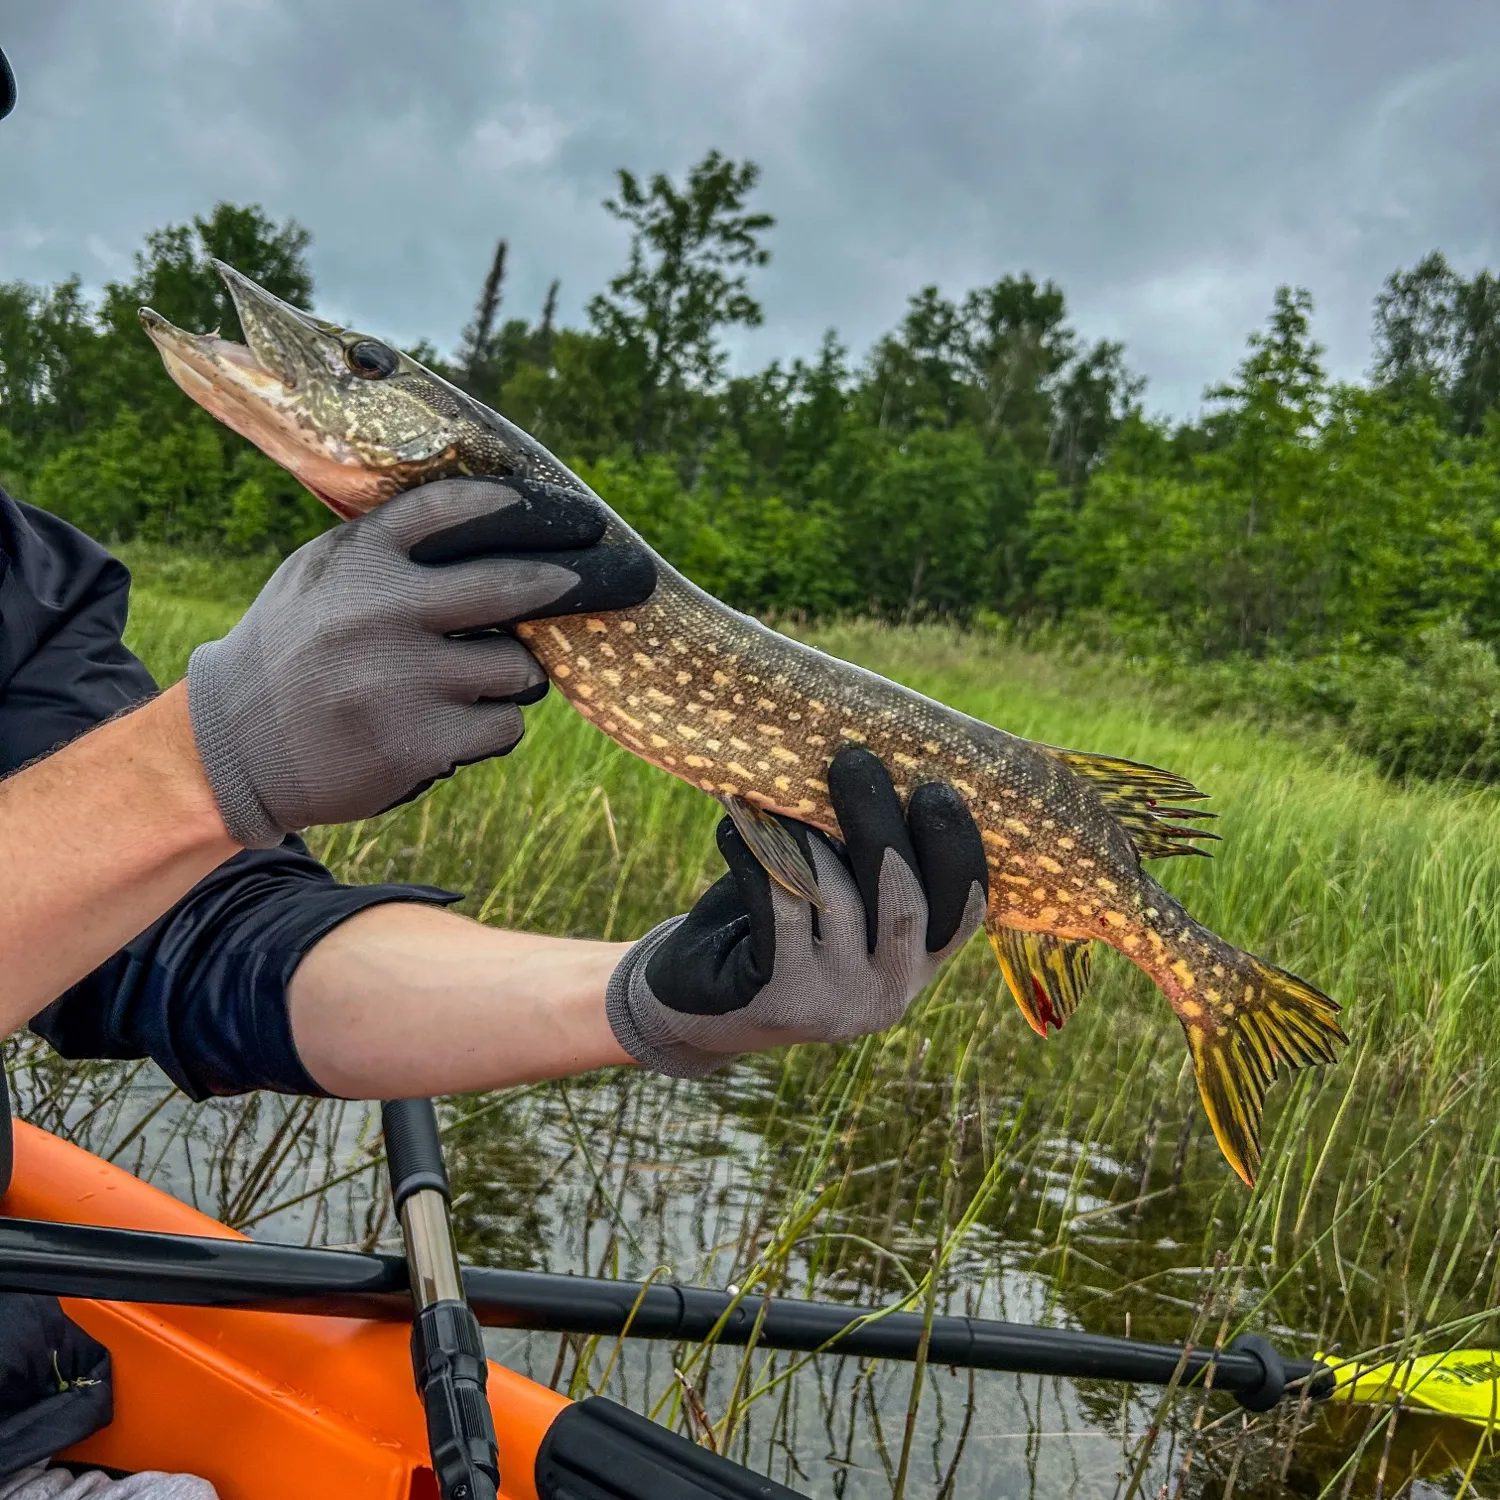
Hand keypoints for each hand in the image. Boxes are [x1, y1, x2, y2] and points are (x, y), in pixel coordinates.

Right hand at [187, 475, 655, 846]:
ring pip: (520, 672)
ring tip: (473, 680)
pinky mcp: (420, 743)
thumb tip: (486, 514)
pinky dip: (492, 726)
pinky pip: (503, 728)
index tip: (576, 515)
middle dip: (574, 581)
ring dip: (518, 677)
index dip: (524, 509)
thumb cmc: (292, 649)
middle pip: (514, 586)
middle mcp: (382, 613)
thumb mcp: (318, 573)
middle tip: (614, 576)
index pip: (454, 510)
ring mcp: (403, 680)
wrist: (232, 744)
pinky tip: (449, 725)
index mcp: (359, 560)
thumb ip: (386, 544)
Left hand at [606, 747, 989, 1074]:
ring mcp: (839, 1003)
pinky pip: (778, 906)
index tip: (936, 788)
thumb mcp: (832, 895)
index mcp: (917, 962)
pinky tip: (734, 828)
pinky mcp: (785, 999)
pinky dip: (757, 856)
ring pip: (835, 896)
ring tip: (771, 797)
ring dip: (802, 835)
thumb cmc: (771, 927)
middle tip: (853, 761)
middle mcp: (890, 991)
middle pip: (904, 899)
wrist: (696, 1005)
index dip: (956, 849)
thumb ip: (862, 857)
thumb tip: (874, 759)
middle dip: (879, 822)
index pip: (963, 908)